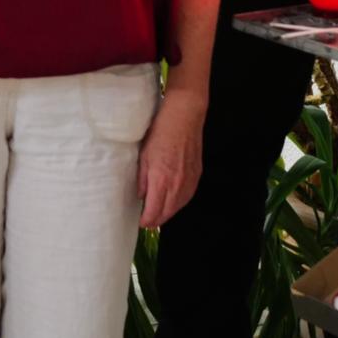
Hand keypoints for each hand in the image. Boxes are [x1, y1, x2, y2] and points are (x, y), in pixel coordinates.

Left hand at [137, 92, 206, 226]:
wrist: (184, 116)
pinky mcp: (197, 174)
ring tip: (159, 213)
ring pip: (179, 206)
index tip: (140, 222)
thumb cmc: (160, 131)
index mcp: (161, 180)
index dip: (146, 221)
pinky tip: (173, 201)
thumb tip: (141, 195)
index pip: (154, 212)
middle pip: (167, 213)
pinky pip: (188, 196)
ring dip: (168, 212)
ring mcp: (189, 180)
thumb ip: (142, 179)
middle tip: (148, 220)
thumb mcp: (143, 155)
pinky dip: (179, 203)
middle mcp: (177, 184)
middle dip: (156, 219)